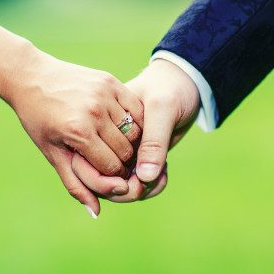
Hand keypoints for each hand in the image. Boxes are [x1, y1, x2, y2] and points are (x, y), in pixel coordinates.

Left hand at [3, 46, 143, 214]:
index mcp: (78, 132)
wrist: (31, 78)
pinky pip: (135, 109)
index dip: (111, 175)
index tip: (107, 174)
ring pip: (134, 130)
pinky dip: (134, 121)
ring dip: (129, 141)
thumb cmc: (38, 119)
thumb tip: (95, 213)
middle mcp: (94, 112)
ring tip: (118, 144)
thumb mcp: (52, 153)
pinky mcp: (110, 81)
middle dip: (122, 161)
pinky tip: (122, 126)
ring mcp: (104, 94)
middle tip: (116, 161)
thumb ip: (75, 183)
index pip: (111, 166)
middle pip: (126, 150)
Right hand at [71, 58, 199, 203]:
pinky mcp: (135, 156)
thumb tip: (145, 177)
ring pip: (117, 184)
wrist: (184, 82)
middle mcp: (104, 138)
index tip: (137, 184)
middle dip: (125, 191)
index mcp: (99, 122)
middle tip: (150, 185)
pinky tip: (163, 176)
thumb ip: (154, 141)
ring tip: (161, 178)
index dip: (106, 183)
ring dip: (139, 189)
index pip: (90, 164)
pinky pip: (135, 180)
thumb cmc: (170, 87)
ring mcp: (119, 148)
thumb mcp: (163, 108)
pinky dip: (149, 185)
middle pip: (100, 181)